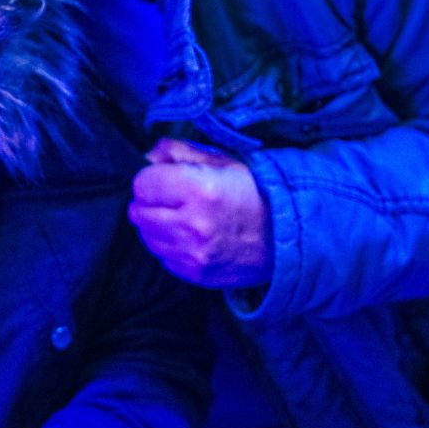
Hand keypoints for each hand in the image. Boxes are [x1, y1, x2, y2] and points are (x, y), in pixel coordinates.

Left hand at [128, 137, 272, 288]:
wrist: (290, 236)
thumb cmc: (256, 192)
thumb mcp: (222, 161)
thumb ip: (179, 152)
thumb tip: (148, 155)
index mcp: (198, 190)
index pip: (142, 184)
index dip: (152, 178)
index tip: (168, 178)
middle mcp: (191, 225)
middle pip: (138, 211)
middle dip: (151, 201)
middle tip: (174, 198)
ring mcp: (193, 254)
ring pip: (146, 236)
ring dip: (157, 224)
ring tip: (184, 217)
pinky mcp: (196, 274)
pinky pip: (162, 257)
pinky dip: (170, 246)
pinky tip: (192, 236)